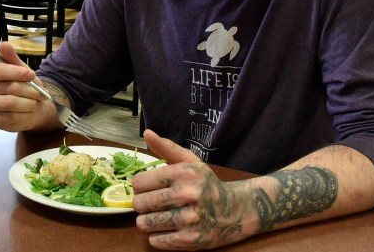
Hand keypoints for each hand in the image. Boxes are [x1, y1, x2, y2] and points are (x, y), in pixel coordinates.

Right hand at [0, 42, 55, 131]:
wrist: (27, 106)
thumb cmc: (22, 85)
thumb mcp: (21, 70)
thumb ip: (12, 58)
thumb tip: (5, 44)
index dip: (17, 73)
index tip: (32, 75)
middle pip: (8, 88)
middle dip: (28, 90)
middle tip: (40, 93)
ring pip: (10, 103)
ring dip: (28, 103)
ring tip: (36, 102)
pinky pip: (10, 117)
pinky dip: (25, 114)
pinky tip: (30, 111)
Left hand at [132, 130, 257, 249]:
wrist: (234, 212)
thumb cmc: (206, 184)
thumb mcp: (190, 162)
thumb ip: (166, 148)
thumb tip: (147, 133)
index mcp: (183, 173)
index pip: (139, 182)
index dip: (139, 185)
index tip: (147, 187)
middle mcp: (186, 195)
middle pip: (139, 204)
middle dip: (141, 204)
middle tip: (151, 203)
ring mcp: (189, 220)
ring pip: (144, 223)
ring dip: (147, 221)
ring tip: (158, 216)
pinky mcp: (190, 241)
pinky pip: (155, 241)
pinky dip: (157, 236)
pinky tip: (167, 228)